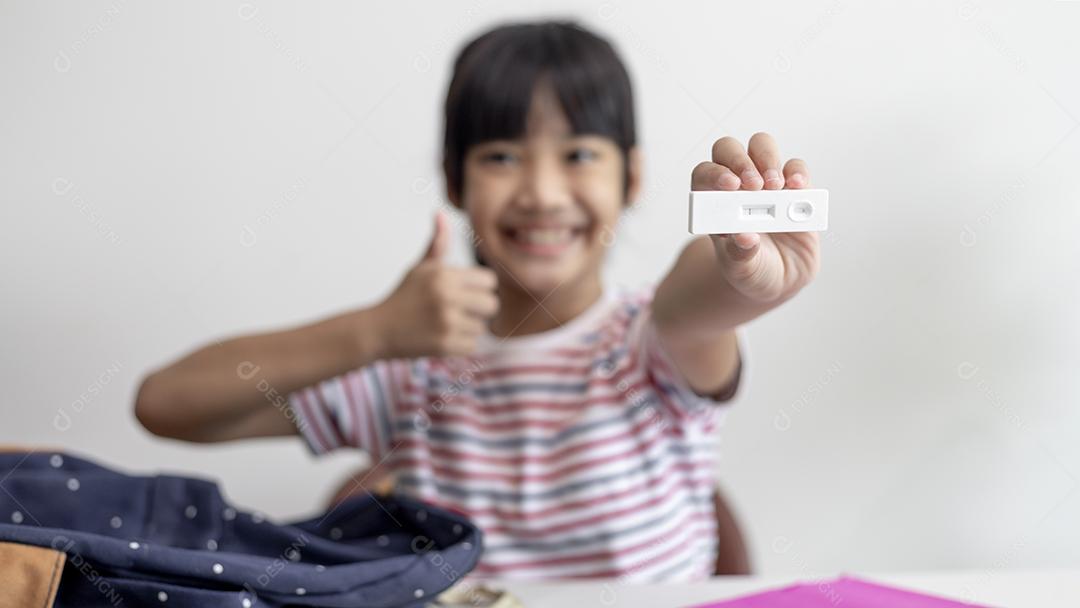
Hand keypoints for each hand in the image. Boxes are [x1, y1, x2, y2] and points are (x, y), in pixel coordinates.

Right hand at [373, 211, 499, 357]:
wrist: (377, 329)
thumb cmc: (403, 297)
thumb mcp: (419, 268)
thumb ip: (437, 244)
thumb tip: (440, 214)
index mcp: (443, 275)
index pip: (489, 281)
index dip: (481, 288)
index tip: (467, 293)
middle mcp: (446, 296)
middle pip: (492, 304)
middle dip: (480, 310)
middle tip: (461, 311)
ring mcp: (446, 322)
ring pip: (481, 327)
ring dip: (468, 328)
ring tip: (446, 325)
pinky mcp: (444, 345)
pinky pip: (471, 345)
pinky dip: (460, 345)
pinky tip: (442, 338)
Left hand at [692, 132, 820, 302]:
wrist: (780, 278)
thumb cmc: (752, 269)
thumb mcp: (742, 269)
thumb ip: (740, 254)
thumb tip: (745, 237)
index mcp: (713, 202)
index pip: (705, 174)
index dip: (714, 174)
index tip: (729, 185)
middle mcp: (738, 185)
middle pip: (729, 150)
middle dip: (741, 161)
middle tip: (755, 185)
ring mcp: (766, 182)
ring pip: (761, 146)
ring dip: (768, 160)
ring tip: (775, 188)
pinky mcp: (795, 187)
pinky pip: (796, 167)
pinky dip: (797, 172)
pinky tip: (797, 187)